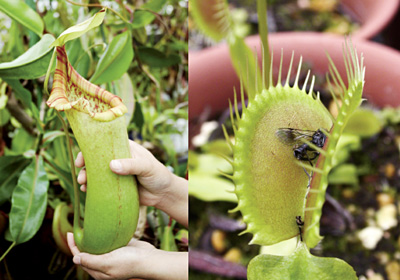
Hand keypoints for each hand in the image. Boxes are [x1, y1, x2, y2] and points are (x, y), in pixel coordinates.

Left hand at [67, 232, 187, 279]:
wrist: (149, 259)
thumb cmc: (129, 263)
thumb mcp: (107, 263)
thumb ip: (91, 261)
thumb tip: (74, 258)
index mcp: (98, 271)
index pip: (80, 258)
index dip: (73, 246)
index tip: (70, 232)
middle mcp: (103, 265)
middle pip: (87, 252)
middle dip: (80, 241)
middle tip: (77, 227)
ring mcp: (112, 256)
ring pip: (97, 246)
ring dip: (91, 237)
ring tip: (87, 225)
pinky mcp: (120, 248)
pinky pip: (108, 242)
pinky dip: (103, 235)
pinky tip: (102, 227)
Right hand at [76, 140, 172, 207]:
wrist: (163, 194)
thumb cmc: (157, 175)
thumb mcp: (146, 167)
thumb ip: (131, 165)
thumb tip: (112, 165)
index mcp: (124, 147)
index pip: (103, 144)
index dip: (89, 150)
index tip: (81, 160)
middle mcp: (118, 158)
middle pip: (96, 159)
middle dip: (85, 167)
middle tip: (82, 176)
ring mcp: (115, 172)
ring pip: (96, 173)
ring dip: (86, 177)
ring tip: (83, 185)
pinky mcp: (115, 186)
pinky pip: (100, 185)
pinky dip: (91, 187)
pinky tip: (86, 191)